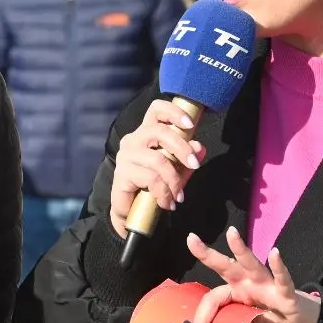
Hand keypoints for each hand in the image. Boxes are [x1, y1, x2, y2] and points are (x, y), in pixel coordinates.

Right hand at [109, 100, 205, 238]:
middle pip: (160, 131)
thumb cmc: (155, 187)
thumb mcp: (178, 171)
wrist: (132, 213)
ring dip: (174, 180)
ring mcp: (126, 156)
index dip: (173, 112)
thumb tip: (200, 148)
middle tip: (195, 165)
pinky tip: (167, 203)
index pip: (156, 110)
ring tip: (179, 195)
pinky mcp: (122, 173)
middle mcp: (134, 139)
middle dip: (183, 149)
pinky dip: (164, 193)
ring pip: (158, 159)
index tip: (190, 125)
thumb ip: (188, 159)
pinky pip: (150, 178)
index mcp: (147, 133)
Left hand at [185, 227, 321, 322]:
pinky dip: (279, 267)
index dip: (204, 317)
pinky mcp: (285, 292)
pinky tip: (275, 253)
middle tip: (191, 239)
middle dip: (208, 253)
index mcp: (236, 291)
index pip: (214, 298)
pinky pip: (282, 279)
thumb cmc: (270, 320)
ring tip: (232, 234)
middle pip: (225, 266)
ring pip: (251, 264)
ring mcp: (266, 285)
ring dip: (241, 249)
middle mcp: (248, 283)